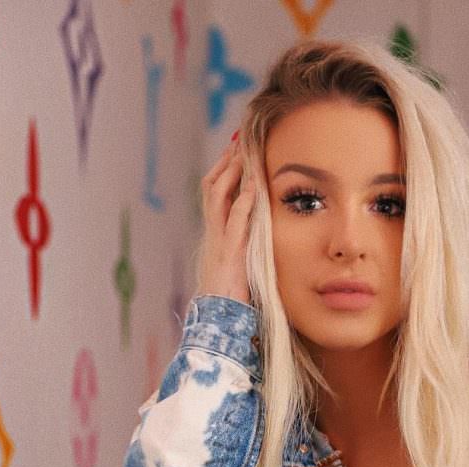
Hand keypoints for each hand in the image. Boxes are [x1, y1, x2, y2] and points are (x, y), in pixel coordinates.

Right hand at [198, 134, 255, 304]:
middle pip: (212, 188)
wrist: (218, 321)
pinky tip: (253, 186)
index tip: (235, 154)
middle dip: (224, 164)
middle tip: (237, 143)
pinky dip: (243, 202)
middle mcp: (213, 234)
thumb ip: (243, 251)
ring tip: (243, 153)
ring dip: (231, 174)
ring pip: (218, 198)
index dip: (223, 173)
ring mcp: (219, 242)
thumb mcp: (237, 267)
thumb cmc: (230, 299)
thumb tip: (256, 240)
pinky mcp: (229, 253)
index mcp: (216, 236)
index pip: (215, 196)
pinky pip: (235, 221)